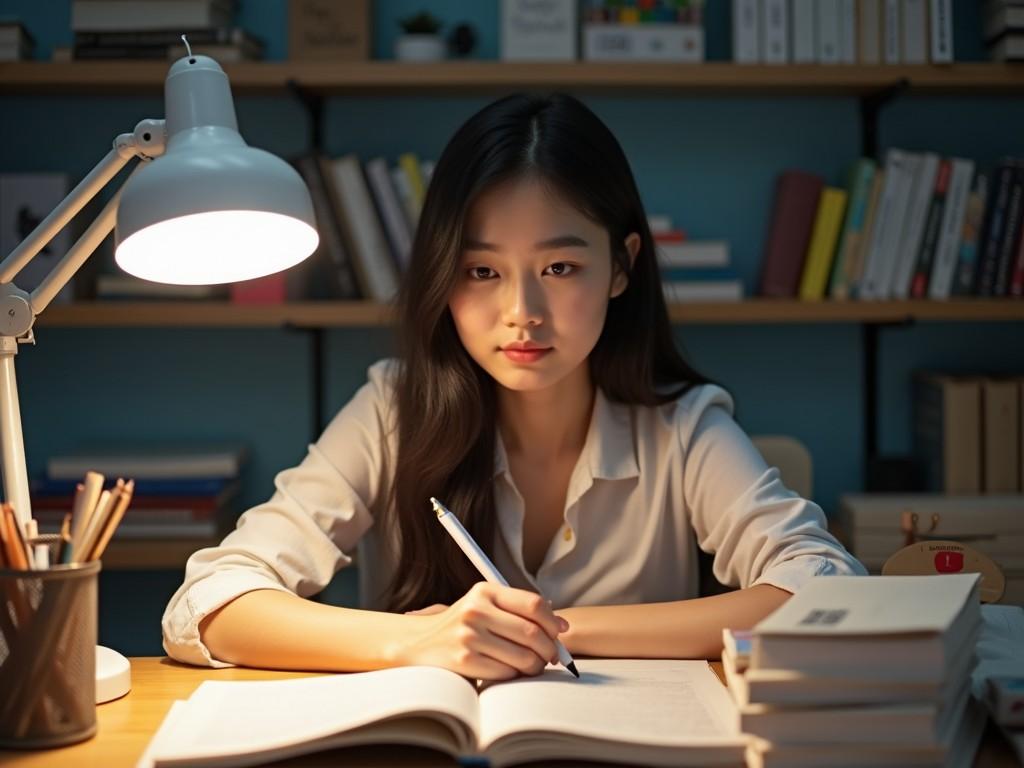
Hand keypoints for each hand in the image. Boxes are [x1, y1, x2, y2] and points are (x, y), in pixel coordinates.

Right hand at [394, 582, 569, 680]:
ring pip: (523, 656)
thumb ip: (518, 609)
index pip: (533, 604)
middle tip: (552, 655)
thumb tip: (562, 624)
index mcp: (485, 591)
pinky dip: (516, 675)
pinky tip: (512, 671)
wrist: (420, 643)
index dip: (553, 621)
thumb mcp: (484, 604)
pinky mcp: (464, 661)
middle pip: (531, 632)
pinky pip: (506, 672)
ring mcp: (469, 636)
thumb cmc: (462, 624)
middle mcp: (476, 610)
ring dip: (535, 665)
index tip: (559, 632)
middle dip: (549, 648)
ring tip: (534, 665)